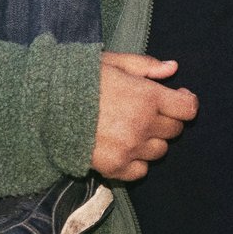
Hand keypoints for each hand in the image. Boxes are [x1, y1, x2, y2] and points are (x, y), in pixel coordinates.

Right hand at [91, 53, 197, 181]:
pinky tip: (123, 146)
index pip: (188, 108)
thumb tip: (173, 69)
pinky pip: (141, 171)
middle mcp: (143, 125)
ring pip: (159, 151)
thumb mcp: (114, 62)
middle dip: (167, 119)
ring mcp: (129, 149)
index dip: (186, 102)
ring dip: (152, 140)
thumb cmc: (81, 79)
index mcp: (147, 97)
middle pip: (175, 130)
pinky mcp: (114, 167)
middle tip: (148, 110)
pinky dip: (137, 161)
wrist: (45, 107)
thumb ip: (146, 66)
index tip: (178, 97)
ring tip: (132, 128)